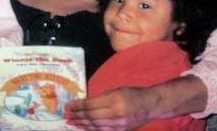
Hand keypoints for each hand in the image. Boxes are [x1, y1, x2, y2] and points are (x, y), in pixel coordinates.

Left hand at [64, 75, 206, 130]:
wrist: (150, 105)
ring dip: (81, 124)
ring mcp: (118, 124)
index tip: (68, 105)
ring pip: (95, 126)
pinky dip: (91, 129)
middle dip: (76, 115)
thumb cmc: (132, 94)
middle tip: (66, 115)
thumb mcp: (116, 90)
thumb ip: (101, 98)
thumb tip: (85, 104)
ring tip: (71, 122)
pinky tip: (83, 127)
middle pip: (90, 116)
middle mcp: (115, 113)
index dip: (77, 106)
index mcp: (113, 99)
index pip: (90, 104)